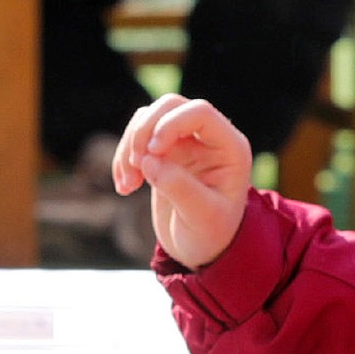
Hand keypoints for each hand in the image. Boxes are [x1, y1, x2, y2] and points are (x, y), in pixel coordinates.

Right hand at [114, 93, 253, 270]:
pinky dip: (124, 157)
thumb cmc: (211, 235)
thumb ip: (180, 189)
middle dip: (145, 131)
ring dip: (130, 146)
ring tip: (127, 185)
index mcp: (230, 148)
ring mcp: (184, 141)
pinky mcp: (163, 151)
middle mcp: (208, 138)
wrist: (202, 248)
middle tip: (136, 165)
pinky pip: (137, 137)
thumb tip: (149, 161)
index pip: (200, 112)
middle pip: (170, 105)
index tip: (152, 153)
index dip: (171, 124)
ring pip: (149, 117)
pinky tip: (124, 186)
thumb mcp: (202, 218)